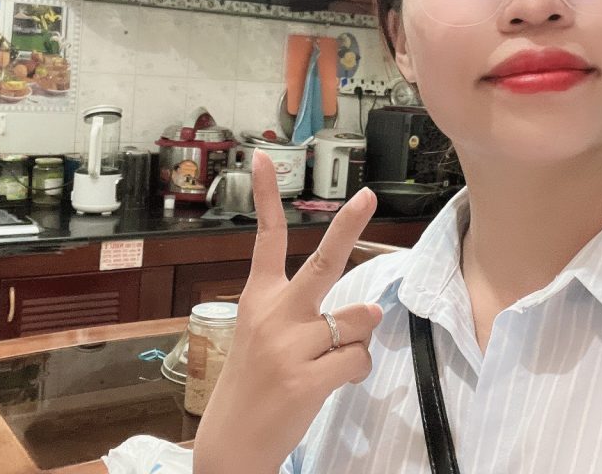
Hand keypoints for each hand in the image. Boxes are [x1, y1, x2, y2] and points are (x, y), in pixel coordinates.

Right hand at [194, 149, 381, 473]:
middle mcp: (274, 315)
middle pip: (322, 263)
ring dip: (357, 338)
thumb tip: (370, 308)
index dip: (265, 198)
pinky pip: (358, 359)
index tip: (264, 160)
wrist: (231, 443)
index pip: (264, 240)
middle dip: (348, 226)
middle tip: (368, 196)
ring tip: (329, 358)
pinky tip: (331, 380)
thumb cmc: (254, 382)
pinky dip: (356, 370)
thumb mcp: (264, 336)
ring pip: (358, 320)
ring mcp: (290, 347)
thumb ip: (310, 313)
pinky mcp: (306, 379)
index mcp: (259, 299)